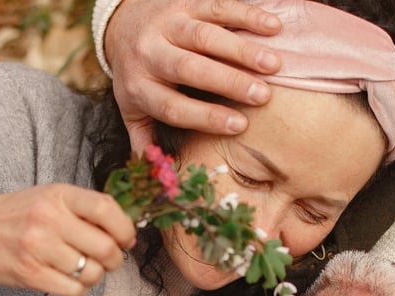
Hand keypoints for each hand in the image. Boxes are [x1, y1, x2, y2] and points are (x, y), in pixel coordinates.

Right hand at [0, 185, 135, 295]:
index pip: (107, 209)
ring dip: (95, 276)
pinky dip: (79, 289)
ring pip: (93, 273)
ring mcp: (38, 248)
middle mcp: (48, 219)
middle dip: (115, 259)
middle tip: (108, 260)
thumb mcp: (49, 198)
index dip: (125, 229)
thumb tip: (127, 231)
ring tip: (82, 268)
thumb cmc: (16, 216)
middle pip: (106, 248)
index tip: (126, 239)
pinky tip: (69, 279)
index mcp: (58, 195)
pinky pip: (75, 291)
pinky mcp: (30, 274)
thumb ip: (84, 209)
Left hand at [105, 0, 281, 150]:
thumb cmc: (138, 78)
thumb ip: (145, 143)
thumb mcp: (133, 111)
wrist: (120, 25)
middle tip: (263, 96)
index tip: (239, 125)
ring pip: (205, 35)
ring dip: (242, 49)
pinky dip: (246, 14)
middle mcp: (149, 54)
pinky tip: (272, 27)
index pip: (173, 106)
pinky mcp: (183, 1)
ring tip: (274, 64)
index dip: (206, 116)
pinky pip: (216, 6)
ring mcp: (167, 24)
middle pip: (189, 68)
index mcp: (139, 88)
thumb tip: (159, 179)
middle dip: (228, 82)